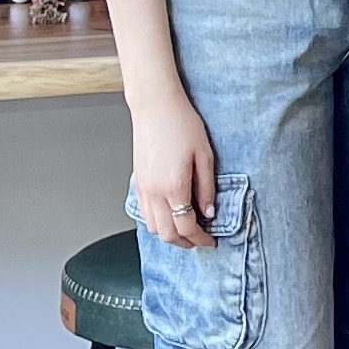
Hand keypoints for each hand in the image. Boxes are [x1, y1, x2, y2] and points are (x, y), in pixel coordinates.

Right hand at [131, 97, 220, 247]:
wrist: (155, 106)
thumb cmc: (181, 124)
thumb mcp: (205, 155)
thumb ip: (207, 188)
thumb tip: (209, 212)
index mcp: (174, 186)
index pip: (186, 226)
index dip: (200, 238)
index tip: (211, 240)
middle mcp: (154, 191)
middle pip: (166, 233)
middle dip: (184, 242)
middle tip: (200, 240)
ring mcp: (143, 187)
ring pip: (152, 226)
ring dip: (169, 233)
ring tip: (186, 228)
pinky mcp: (137, 181)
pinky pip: (144, 212)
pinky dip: (157, 221)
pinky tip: (170, 214)